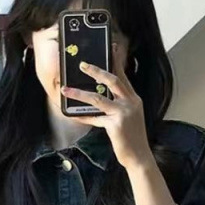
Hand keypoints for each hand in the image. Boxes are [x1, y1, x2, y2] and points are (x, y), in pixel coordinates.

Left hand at [60, 42, 152, 170]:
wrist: (139, 156)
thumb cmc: (131, 138)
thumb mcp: (128, 117)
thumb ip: (118, 106)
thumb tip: (99, 96)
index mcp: (134, 99)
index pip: (123, 76)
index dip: (116, 61)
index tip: (111, 48)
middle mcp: (130, 103)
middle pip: (112, 80)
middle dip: (96, 71)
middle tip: (82, 64)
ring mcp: (123, 113)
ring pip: (98, 98)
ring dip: (79, 93)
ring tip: (66, 89)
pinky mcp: (115, 125)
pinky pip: (94, 119)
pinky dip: (82, 117)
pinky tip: (72, 115)